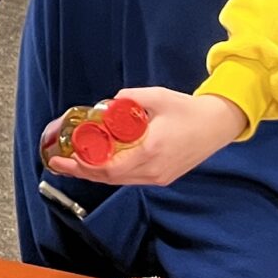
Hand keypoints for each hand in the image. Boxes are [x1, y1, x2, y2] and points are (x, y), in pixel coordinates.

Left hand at [42, 86, 244, 188]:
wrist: (218, 125)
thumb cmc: (189, 110)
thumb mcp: (157, 96)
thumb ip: (129, 97)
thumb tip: (108, 102)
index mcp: (152, 150)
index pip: (112, 167)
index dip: (88, 166)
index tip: (69, 157)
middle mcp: (154, 169)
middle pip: (111, 178)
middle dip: (82, 172)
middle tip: (59, 163)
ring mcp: (159, 176)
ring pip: (120, 180)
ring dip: (95, 174)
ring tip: (72, 164)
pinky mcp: (162, 177)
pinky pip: (131, 178)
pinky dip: (112, 173)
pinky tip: (98, 164)